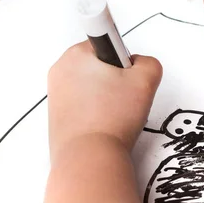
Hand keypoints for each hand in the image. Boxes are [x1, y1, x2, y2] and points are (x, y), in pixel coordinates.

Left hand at [47, 41, 161, 161]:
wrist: (89, 159)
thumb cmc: (113, 116)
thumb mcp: (146, 79)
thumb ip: (149, 62)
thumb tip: (138, 66)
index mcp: (75, 54)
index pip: (107, 43)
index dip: (123, 61)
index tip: (125, 80)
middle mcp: (59, 71)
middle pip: (99, 65)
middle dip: (116, 80)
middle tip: (125, 101)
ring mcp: (55, 96)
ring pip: (93, 87)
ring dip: (108, 98)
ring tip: (115, 117)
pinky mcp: (56, 118)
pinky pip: (84, 106)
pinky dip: (96, 113)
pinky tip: (104, 127)